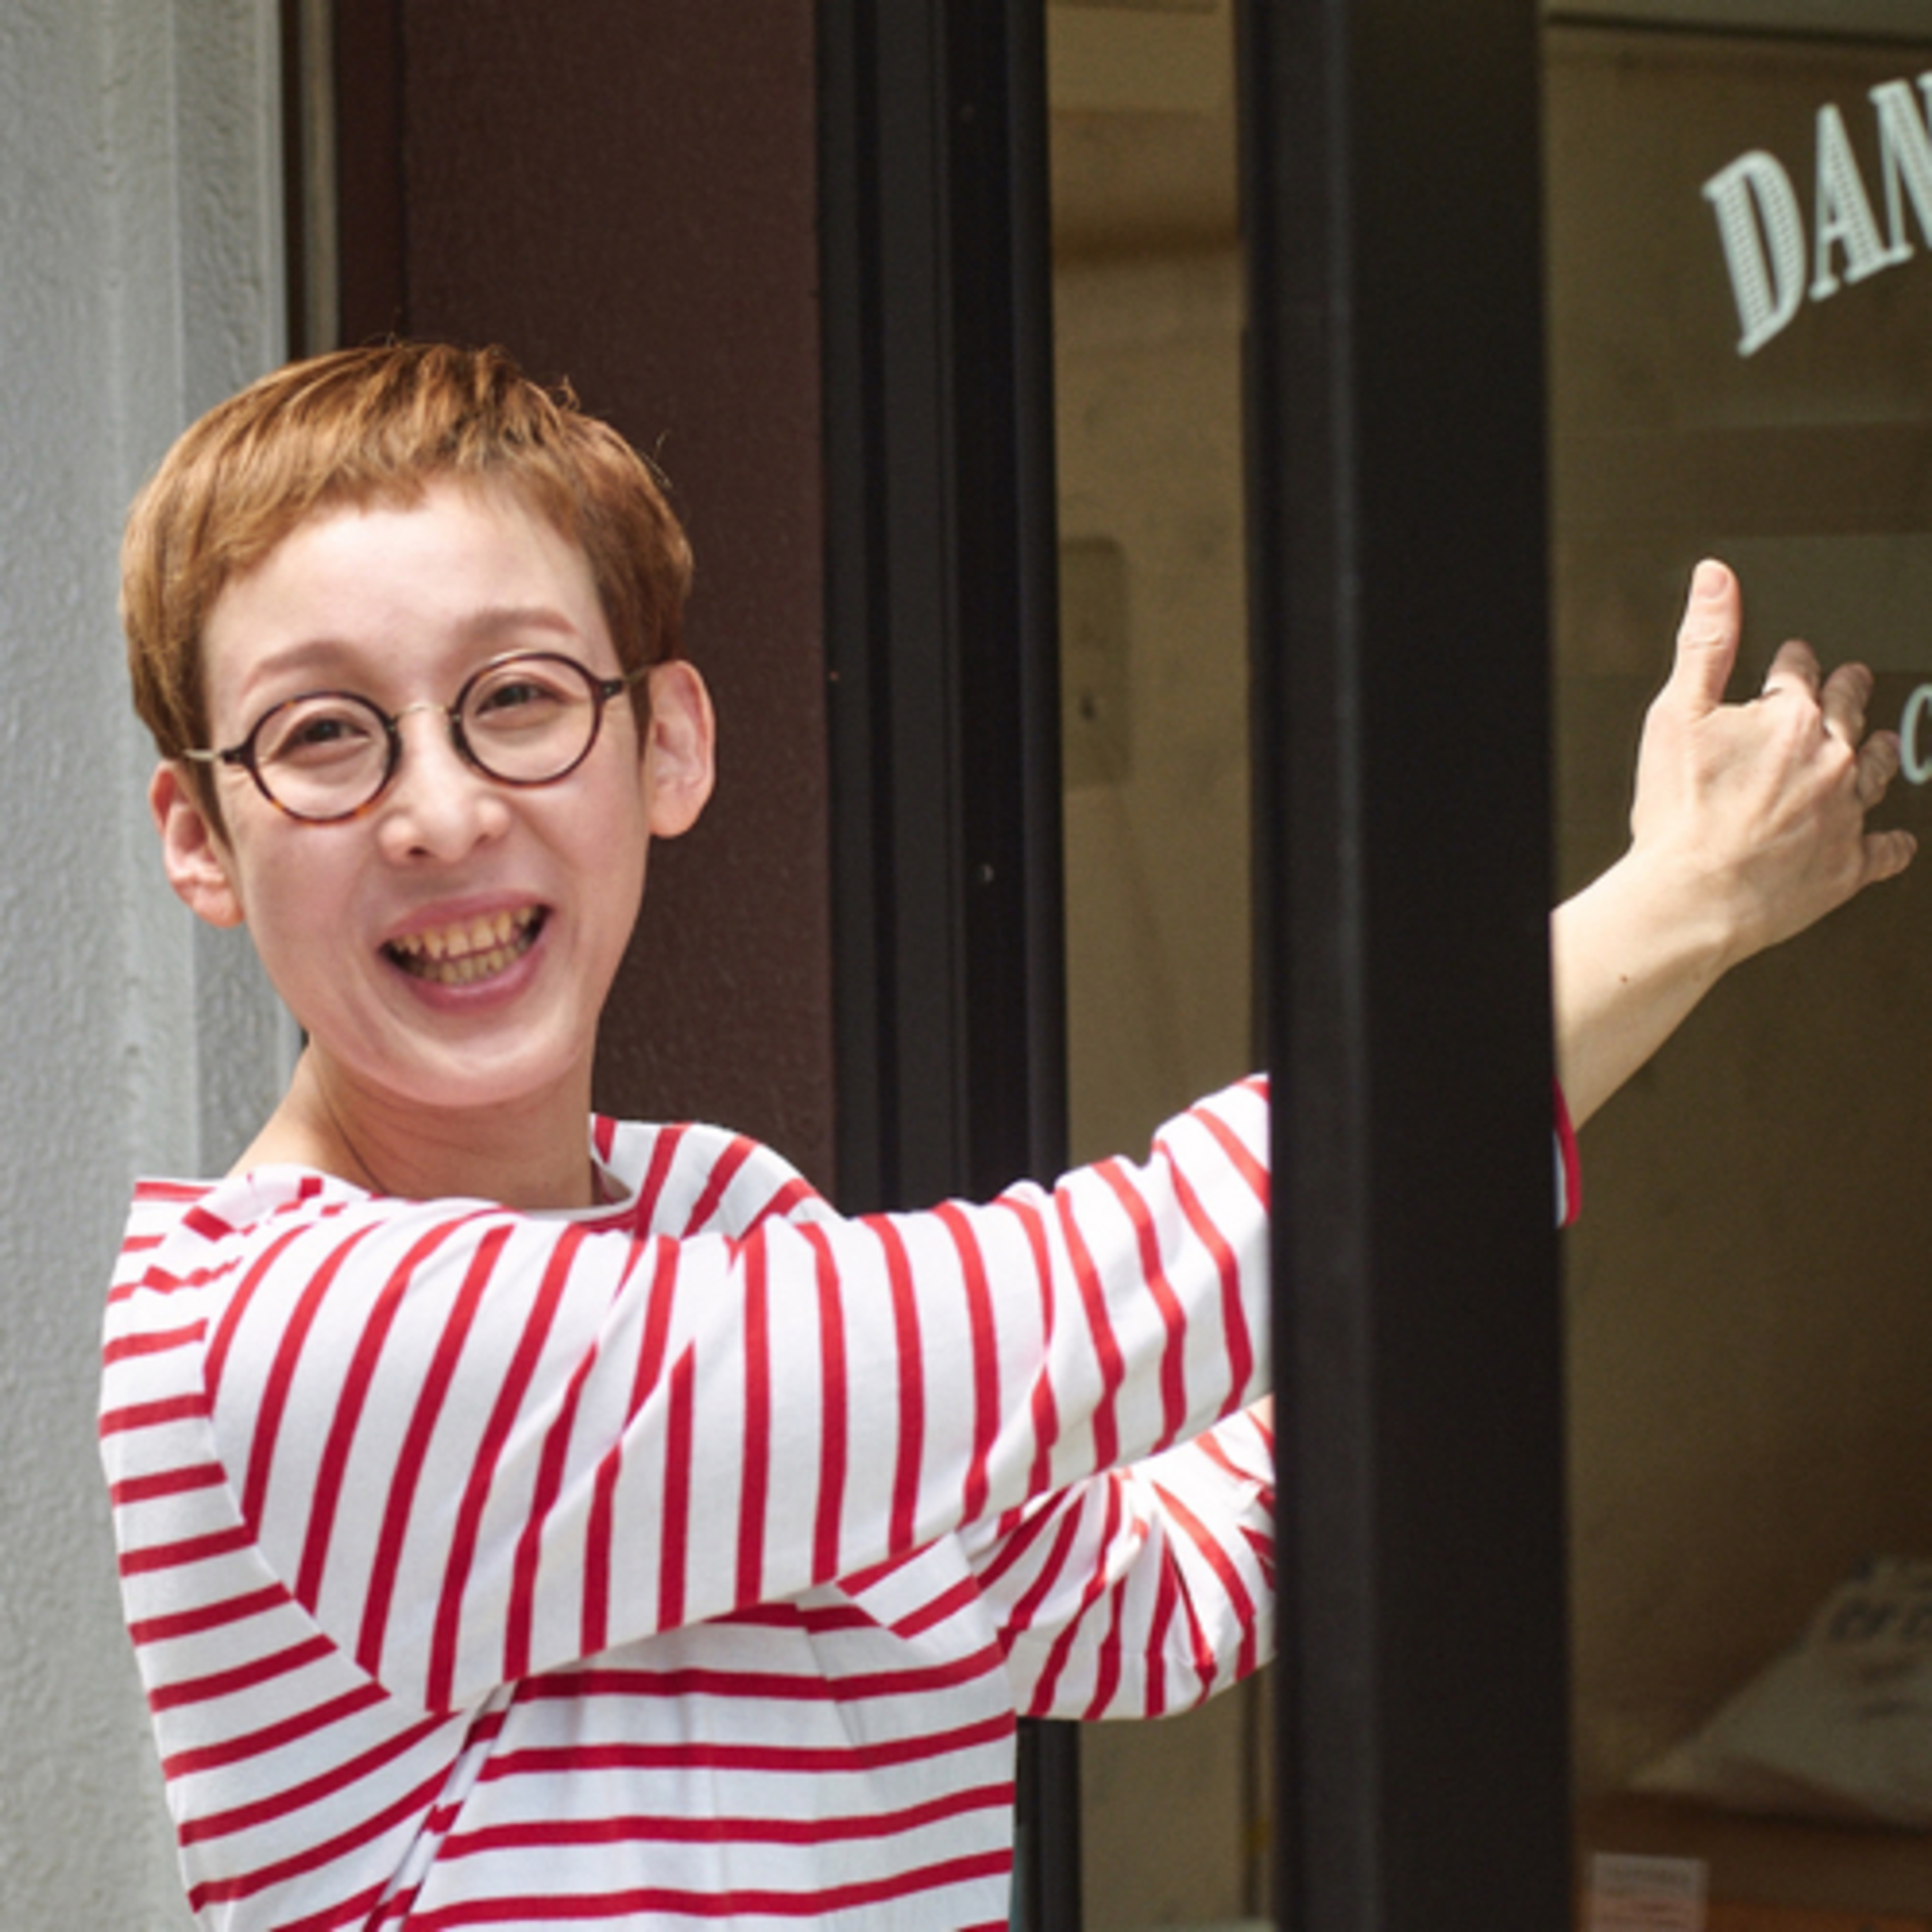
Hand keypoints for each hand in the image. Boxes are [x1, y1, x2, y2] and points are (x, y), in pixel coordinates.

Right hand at [1628, 558, 1913, 971]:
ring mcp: (1843, 812)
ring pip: (1878, 772)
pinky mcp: (1846, 864)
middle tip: (1852, 683)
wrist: (1694, 895)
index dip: (1795, 661)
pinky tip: (1895, 840)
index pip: (1799, 672)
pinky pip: (1885, 850)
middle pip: (1850, 713)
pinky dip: (1891, 843)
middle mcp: (1828, 759)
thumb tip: (1717, 581)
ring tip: (1879, 748)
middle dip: (1850, 693)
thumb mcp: (1676, 712)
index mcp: (1789, 718)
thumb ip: (1704, 642)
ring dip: (1879, 756)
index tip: (1795, 658)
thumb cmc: (1681, 813)